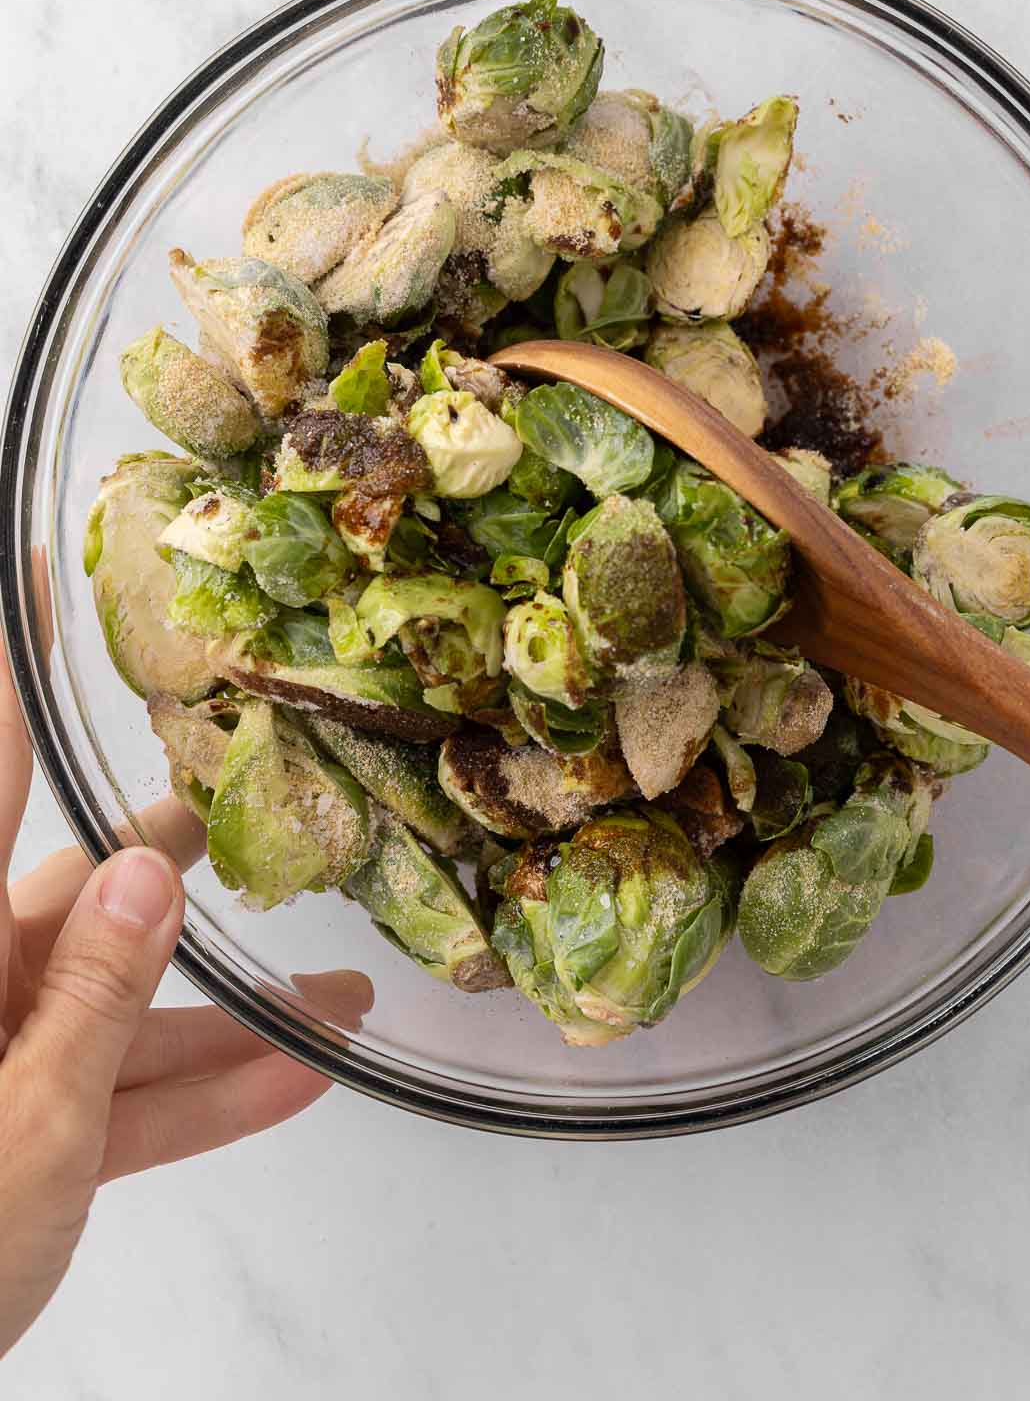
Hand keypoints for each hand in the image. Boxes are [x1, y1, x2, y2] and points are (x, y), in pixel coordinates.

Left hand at [0, 649, 334, 1359]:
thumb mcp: (27, 1127)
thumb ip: (94, 994)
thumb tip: (150, 864)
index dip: (4, 670)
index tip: (26, 563)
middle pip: (74, 896)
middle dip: (174, 865)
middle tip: (249, 804)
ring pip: (115, 1006)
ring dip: (219, 1011)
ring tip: (332, 995)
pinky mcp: (19, 1131)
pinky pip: (116, 1094)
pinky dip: (195, 1093)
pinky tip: (290, 1082)